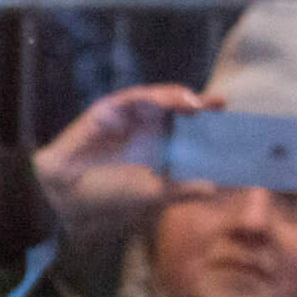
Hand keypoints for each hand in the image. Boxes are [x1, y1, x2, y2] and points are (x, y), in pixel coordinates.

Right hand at [33, 83, 220, 241]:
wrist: (63, 199)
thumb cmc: (106, 201)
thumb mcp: (154, 197)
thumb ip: (183, 190)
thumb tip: (216, 187)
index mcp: (155, 154)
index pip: (186, 135)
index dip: (208, 128)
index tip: (232, 127)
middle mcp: (143, 134)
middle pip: (176, 112)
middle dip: (199, 106)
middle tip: (220, 103)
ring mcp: (126, 121)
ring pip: (157, 102)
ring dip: (179, 99)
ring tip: (199, 104)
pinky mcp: (108, 112)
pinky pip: (134, 98)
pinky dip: (155, 96)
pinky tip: (174, 100)